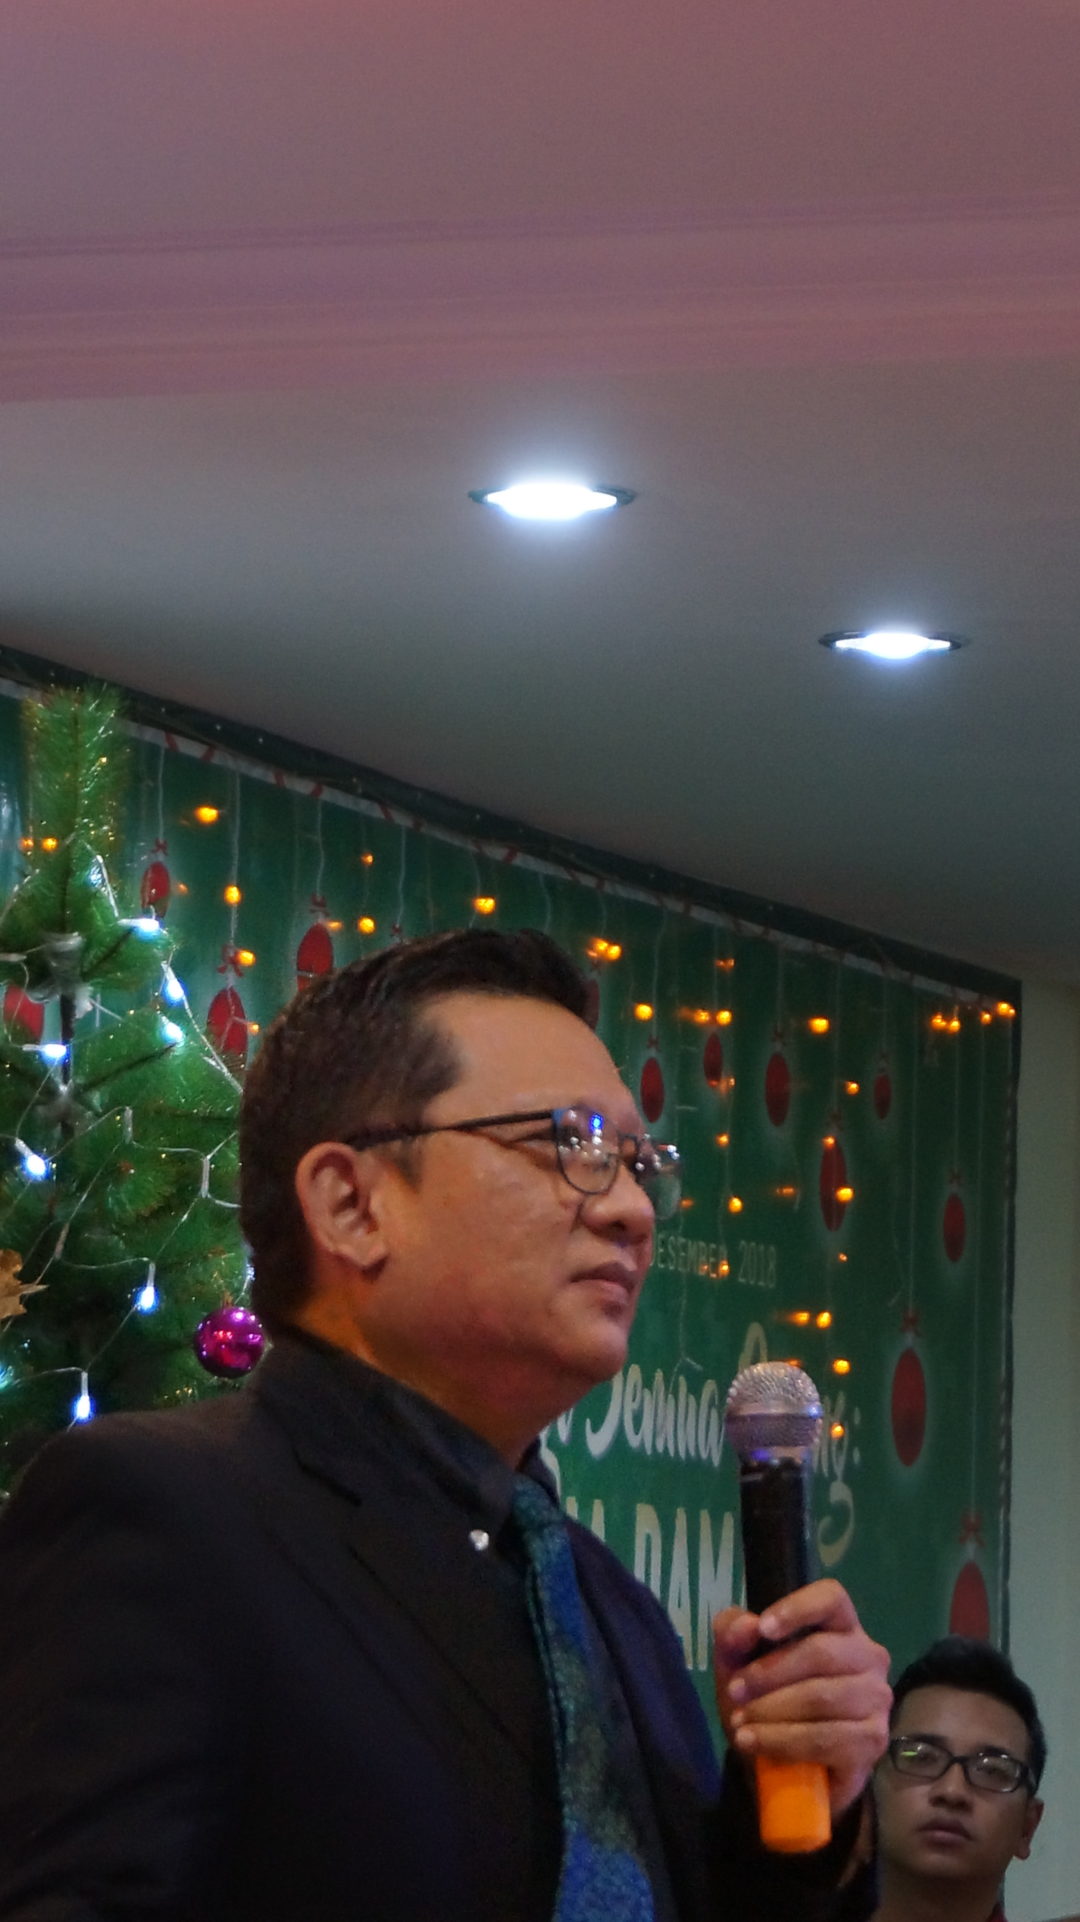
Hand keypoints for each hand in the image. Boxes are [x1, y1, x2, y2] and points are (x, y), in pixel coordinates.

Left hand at [713, 1578, 890, 1816]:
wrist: (788, 1768)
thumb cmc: (768, 1699)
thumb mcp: (738, 1663)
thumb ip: (733, 1635)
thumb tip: (746, 1627)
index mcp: (841, 1625)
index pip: (831, 1598)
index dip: (797, 1608)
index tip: (762, 1629)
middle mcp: (869, 1656)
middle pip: (821, 1652)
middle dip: (769, 1673)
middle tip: (734, 1692)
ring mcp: (876, 1700)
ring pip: (821, 1698)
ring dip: (771, 1711)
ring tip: (740, 1723)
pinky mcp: (873, 1741)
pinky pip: (825, 1739)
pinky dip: (782, 1741)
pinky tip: (755, 1743)